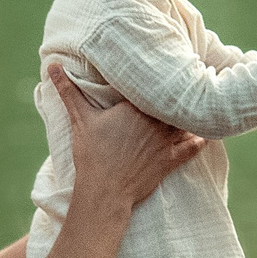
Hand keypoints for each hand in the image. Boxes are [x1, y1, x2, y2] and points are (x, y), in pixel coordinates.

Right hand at [49, 65, 204, 209]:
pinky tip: (205, 133)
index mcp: (136, 107)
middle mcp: (155, 121)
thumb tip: (51, 65)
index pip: (153, 85)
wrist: (105, 192)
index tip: (166, 67)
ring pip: (185, 122)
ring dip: (190, 115)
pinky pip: (192, 148)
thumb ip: (68, 90)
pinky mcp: (170, 160)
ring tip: (199, 103)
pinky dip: (200, 140)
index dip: (160, 77)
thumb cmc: (92, 154)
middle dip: (177, 93)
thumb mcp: (80, 119)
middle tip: (190, 79)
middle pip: (172, 102)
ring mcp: (165, 141)